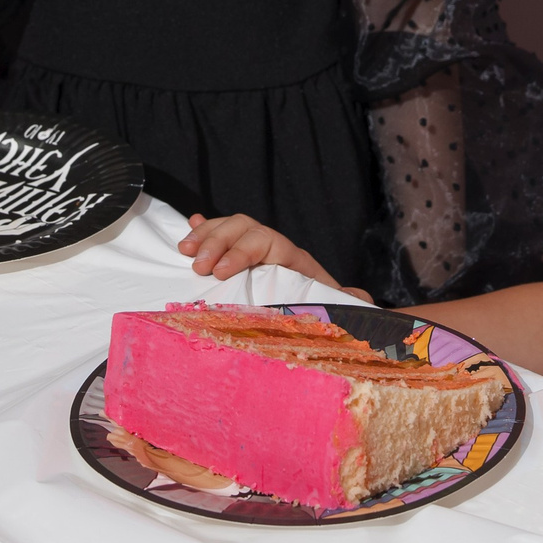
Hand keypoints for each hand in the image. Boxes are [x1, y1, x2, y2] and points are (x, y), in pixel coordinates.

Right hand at [178, 213, 361, 298]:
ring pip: (229, 230)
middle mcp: (273, 251)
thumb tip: (359, 300)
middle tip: (197, 267)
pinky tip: (189, 230)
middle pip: (243, 227)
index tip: (220, 273)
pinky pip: (221, 241)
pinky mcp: (239, 267)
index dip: (241, 251)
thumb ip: (350, 303)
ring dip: (205, 236)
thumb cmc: (333, 314)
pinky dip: (204, 232)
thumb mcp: (342, 308)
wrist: (331, 315)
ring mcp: (255, 256)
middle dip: (216, 241)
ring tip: (184, 252)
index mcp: (294, 259)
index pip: (265, 241)